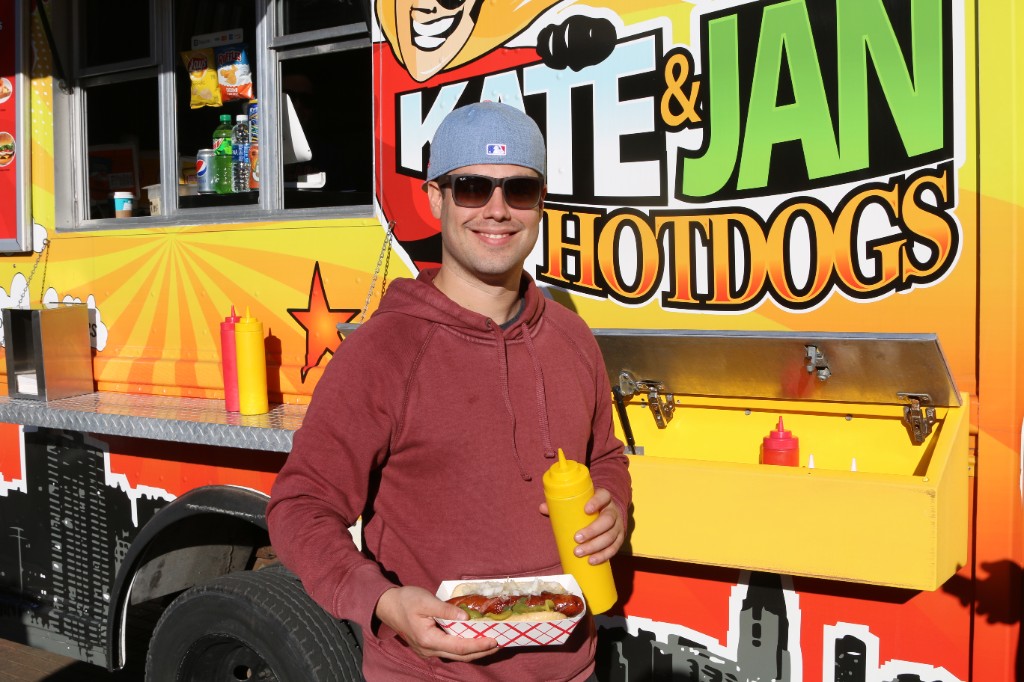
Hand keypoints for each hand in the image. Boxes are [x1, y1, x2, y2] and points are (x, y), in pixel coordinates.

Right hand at [374, 585, 498, 660]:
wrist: (387, 606)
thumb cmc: (406, 600)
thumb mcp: (426, 601)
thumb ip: (446, 610)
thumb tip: (466, 618)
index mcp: (429, 639)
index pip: (459, 646)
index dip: (479, 645)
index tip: (495, 640)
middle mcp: (429, 650)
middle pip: (460, 655)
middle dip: (481, 651)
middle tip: (499, 644)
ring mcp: (428, 651)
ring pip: (456, 655)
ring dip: (474, 651)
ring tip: (491, 644)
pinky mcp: (429, 647)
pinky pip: (450, 651)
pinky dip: (464, 648)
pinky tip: (474, 641)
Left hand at [539, 487, 624, 564]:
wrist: (607, 513)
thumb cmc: (588, 508)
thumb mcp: (579, 503)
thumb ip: (562, 505)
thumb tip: (542, 507)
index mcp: (604, 498)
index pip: (603, 496)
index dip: (596, 502)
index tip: (586, 510)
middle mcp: (613, 512)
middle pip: (607, 520)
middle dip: (592, 531)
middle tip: (577, 538)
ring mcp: (618, 526)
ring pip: (610, 536)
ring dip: (595, 546)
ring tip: (580, 553)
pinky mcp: (619, 539)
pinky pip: (614, 549)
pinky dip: (603, 555)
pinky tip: (592, 561)